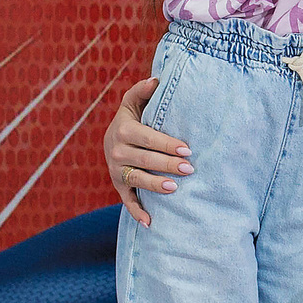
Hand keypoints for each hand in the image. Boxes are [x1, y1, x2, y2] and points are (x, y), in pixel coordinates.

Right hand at [104, 77, 191, 228]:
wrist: (112, 139)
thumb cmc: (133, 118)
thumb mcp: (133, 103)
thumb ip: (142, 91)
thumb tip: (157, 79)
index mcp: (123, 130)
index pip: (148, 138)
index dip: (167, 144)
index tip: (187, 149)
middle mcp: (117, 152)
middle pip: (145, 160)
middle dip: (167, 164)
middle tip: (189, 169)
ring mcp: (117, 171)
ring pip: (136, 180)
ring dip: (154, 186)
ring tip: (174, 188)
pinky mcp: (119, 187)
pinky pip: (127, 201)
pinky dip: (136, 212)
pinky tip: (150, 222)